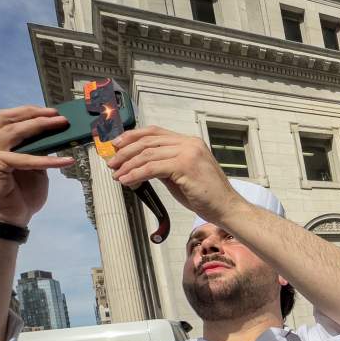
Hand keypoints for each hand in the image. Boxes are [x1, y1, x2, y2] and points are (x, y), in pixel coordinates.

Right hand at [0, 106, 74, 227]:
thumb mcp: (31, 168)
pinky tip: (67, 160)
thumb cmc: (16, 197)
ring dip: (41, 125)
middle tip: (58, 115)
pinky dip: (49, 159)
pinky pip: (26, 158)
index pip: (6, 119)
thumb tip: (54, 136)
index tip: (50, 112)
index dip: (28, 112)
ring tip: (62, 124)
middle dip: (35, 114)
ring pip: (16, 131)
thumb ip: (36, 151)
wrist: (4, 221)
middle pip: (8, 119)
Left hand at [107, 126, 241, 225]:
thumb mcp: (181, 176)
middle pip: (148, 140)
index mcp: (189, 142)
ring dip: (128, 165)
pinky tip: (127, 181)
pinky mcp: (185, 166)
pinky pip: (152, 168)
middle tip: (112, 163)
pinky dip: (136, 174)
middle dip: (125, 151)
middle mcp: (189, 143)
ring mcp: (188, 153)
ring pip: (148, 154)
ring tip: (117, 175)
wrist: (227, 208)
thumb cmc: (207, 196)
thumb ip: (164, 166)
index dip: (132, 137)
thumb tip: (139, 165)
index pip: (155, 132)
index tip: (117, 145)